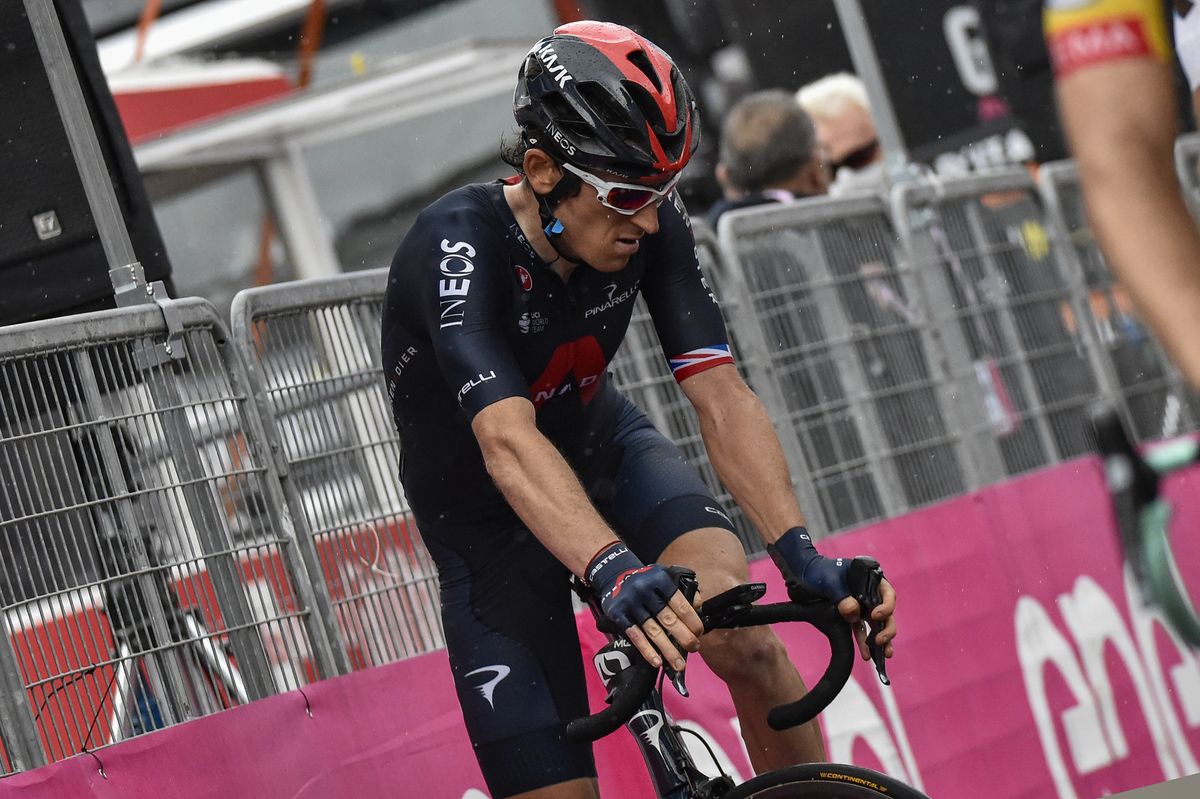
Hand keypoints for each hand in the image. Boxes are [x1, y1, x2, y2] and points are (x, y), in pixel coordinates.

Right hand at [585, 542, 704, 669]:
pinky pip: (635, 636)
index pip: (680, 604)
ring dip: (668, 650)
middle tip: (694, 648)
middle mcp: (644, 589)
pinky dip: (647, 651)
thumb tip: (698, 607)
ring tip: (679, 665)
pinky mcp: (618, 613)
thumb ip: (683, 589)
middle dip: (684, 637)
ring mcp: (630, 602)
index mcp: (660, 579)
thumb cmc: (648, 579)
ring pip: (653, 631)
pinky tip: (657, 662)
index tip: (699, 632)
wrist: (615, 575)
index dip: (692, 621)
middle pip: (668, 619)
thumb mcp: (666, 575)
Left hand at [768, 527, 897, 660]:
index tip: (875, 616)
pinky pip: (861, 630)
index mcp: (868, 579)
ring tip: (883, 655)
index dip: (886, 606)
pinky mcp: (851, 616)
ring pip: (876, 624)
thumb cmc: (818, 571)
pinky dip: (864, 642)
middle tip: (880, 640)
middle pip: (886, 612)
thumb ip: (842, 596)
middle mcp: (868, 593)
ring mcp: (861, 606)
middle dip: (887, 628)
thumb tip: (854, 614)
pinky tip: (867, 655)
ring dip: (880, 639)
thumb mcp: (829, 581)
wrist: (802, 575)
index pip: (886, 593)